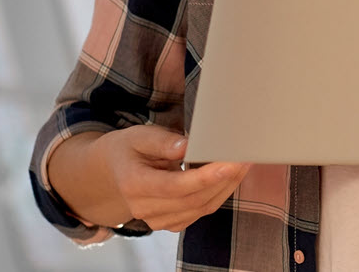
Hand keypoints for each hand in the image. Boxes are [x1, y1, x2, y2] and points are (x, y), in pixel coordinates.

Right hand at [92, 125, 251, 232]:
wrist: (114, 171)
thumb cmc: (129, 149)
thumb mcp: (139, 135)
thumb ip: (162, 142)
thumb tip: (187, 147)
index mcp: (133, 184)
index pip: (174, 187)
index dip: (204, 178)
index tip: (229, 163)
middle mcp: (143, 208)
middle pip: (193, 200)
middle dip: (224, 179)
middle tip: (245, 156)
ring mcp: (157, 220)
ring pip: (201, 208)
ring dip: (226, 187)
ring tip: (243, 163)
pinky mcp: (170, 222)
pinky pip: (201, 212)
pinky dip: (219, 194)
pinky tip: (230, 176)